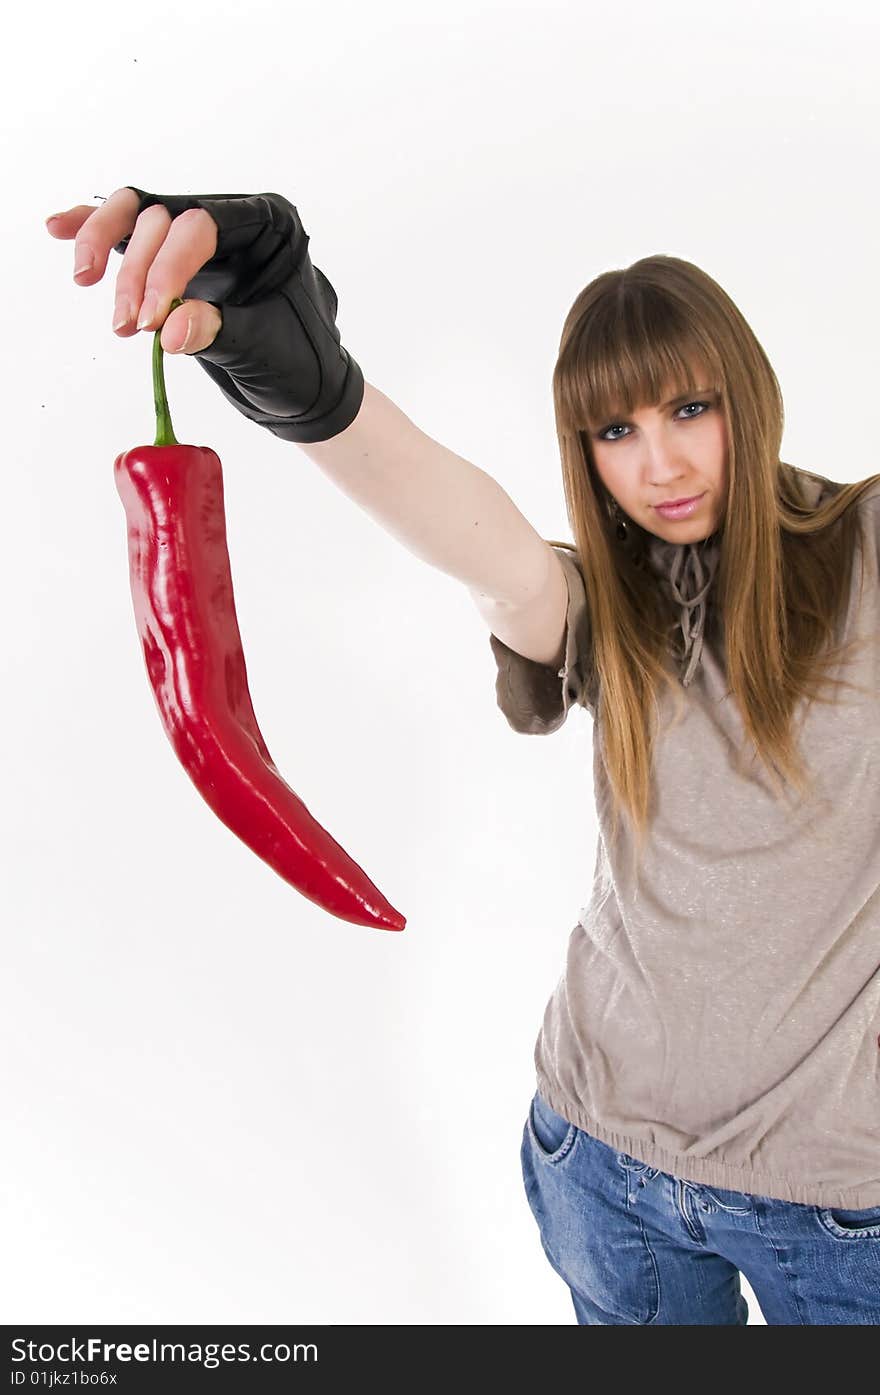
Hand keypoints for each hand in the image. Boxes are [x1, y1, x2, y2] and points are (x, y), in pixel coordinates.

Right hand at [45, 185, 363, 442]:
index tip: (153, 318)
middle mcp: (232, 218)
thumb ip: (219, 332)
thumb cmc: (300, 364)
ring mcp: (200, 236)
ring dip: (107, 255)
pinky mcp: (175, 259)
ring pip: (137, 218)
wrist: (303, 389)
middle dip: (137, 274)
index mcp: (269, 225)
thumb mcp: (265, 350)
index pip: (201, 226)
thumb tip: (169, 329)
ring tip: (110, 311)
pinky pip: (130, 234)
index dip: (167, 268)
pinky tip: (60, 229)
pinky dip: (94, 232)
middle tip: (129, 326)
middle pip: (161, 219)